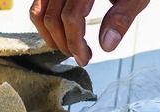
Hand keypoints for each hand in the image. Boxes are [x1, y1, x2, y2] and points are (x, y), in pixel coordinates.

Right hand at [29, 0, 148, 65]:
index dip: (75, 43)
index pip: (71, 17)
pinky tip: (59, 32)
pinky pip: (38, 3)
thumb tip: (107, 45)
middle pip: (53, 18)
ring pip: (39, 12)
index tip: (84, 58)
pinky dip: (44, 20)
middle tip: (78, 56)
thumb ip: (122, 17)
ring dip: (50, 35)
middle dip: (64, 43)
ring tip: (67, 47)